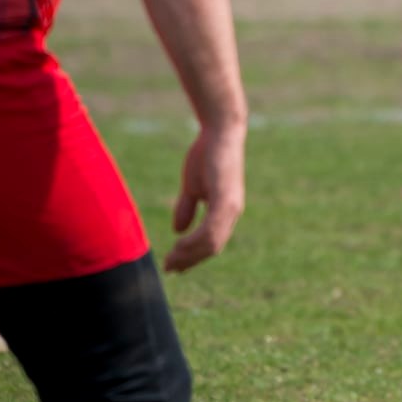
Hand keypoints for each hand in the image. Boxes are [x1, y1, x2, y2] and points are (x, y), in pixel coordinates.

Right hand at [165, 123, 245, 272]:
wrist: (219, 133)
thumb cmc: (207, 156)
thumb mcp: (193, 187)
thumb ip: (188, 207)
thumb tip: (178, 230)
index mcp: (226, 211)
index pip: (212, 243)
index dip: (193, 257)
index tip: (174, 267)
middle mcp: (232, 212)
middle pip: (213, 248)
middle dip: (190, 261)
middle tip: (169, 269)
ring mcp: (230, 206)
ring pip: (212, 243)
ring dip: (190, 255)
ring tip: (171, 260)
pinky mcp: (225, 199)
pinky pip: (211, 229)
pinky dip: (196, 241)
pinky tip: (180, 244)